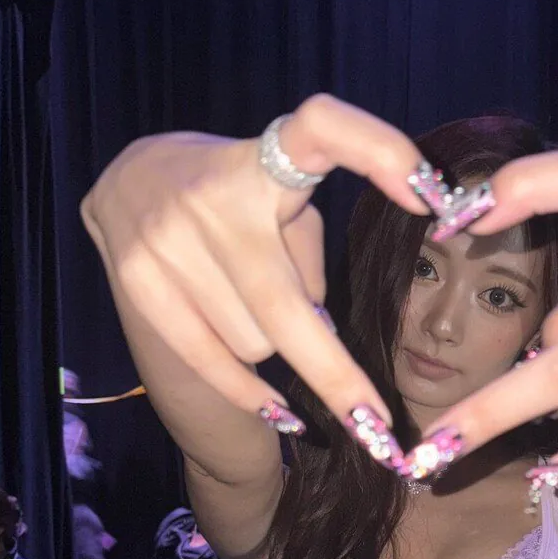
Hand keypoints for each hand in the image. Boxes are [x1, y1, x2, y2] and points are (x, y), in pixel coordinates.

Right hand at [81, 95, 427, 436]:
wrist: (128, 182)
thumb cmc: (236, 199)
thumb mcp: (278, 199)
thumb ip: (310, 250)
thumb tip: (329, 336)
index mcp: (263, 161)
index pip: (323, 129)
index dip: (378, 150)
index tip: (429, 195)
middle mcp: (211, 196)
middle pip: (288, 309)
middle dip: (338, 378)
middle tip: (380, 430)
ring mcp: (166, 241)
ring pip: (256, 343)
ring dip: (277, 346)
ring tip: (257, 306)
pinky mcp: (137, 281)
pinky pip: (212, 362)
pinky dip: (252, 394)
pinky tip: (286, 415)